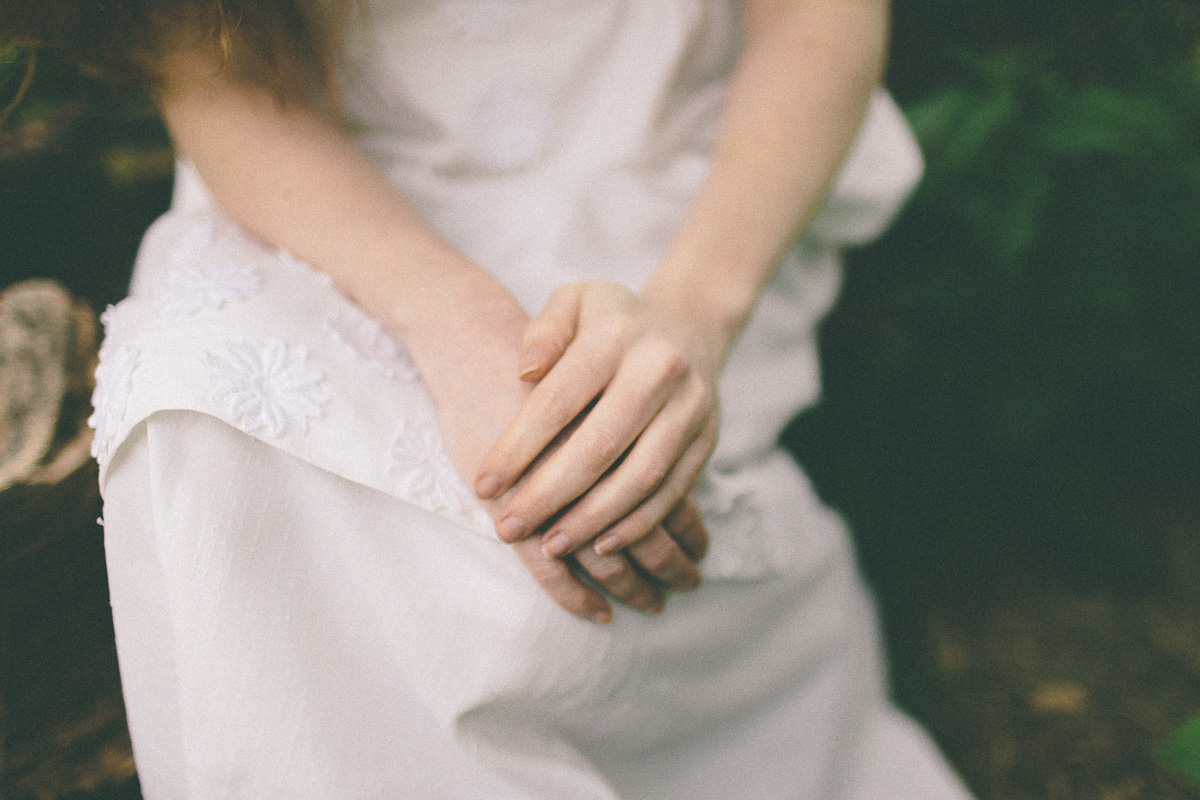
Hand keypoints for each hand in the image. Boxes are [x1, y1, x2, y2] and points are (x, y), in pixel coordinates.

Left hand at [397, 274, 707, 621]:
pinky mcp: (707, 439)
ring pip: (640, 476)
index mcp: (616, 336)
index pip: (558, 401)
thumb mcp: (573, 301)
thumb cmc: (610, 320)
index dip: (517, 448)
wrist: (689, 326)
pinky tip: (602, 544)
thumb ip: (544, 330)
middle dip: (548, 495)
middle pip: (598, 446)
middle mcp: (659, 370)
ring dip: (592, 520)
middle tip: (508, 528)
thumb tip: (525, 371)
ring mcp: (690, 407)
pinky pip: (673, 490)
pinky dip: (638, 523)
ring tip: (550, 546)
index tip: (484, 485)